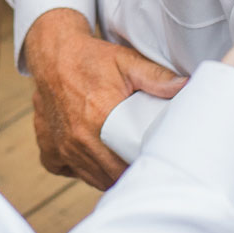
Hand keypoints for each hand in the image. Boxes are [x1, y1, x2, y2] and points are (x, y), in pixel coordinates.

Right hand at [22, 8, 187, 188]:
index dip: (141, 169)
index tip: (152, 162)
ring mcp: (61, 146)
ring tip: (120, 161)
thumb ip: (157, 77)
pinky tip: (92, 156)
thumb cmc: (89, 59)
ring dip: (106, 174)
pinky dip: (80, 168)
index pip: (125, 165)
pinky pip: (66, 170)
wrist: (52, 54)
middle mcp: (77, 138)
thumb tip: (185, 86)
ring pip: (91, 178)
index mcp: (98, 118)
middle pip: (110, 177)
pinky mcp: (48, 147)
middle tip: (140, 162)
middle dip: (127, 174)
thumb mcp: (126, 62)